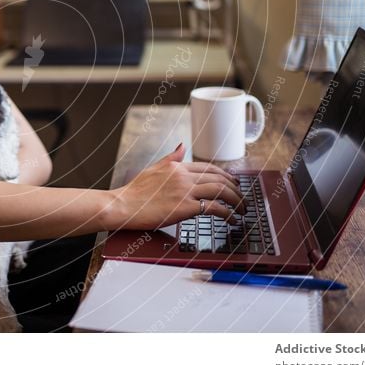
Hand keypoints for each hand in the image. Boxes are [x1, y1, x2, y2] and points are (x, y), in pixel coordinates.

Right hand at [113, 143, 245, 229]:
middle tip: (243, 198)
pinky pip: (214, 207)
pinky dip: (228, 213)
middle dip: (235, 188)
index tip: (233, 183)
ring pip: (221, 190)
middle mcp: (182, 175)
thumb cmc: (133, 192)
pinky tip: (232, 220)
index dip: (225, 176)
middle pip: (219, 178)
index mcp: (176, 166)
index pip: (208, 168)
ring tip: (243, 209)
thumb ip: (170, 157)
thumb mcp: (153, 169)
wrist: (122, 205)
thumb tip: (182, 145)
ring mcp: (184, 190)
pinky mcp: (184, 207)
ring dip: (237, 200)